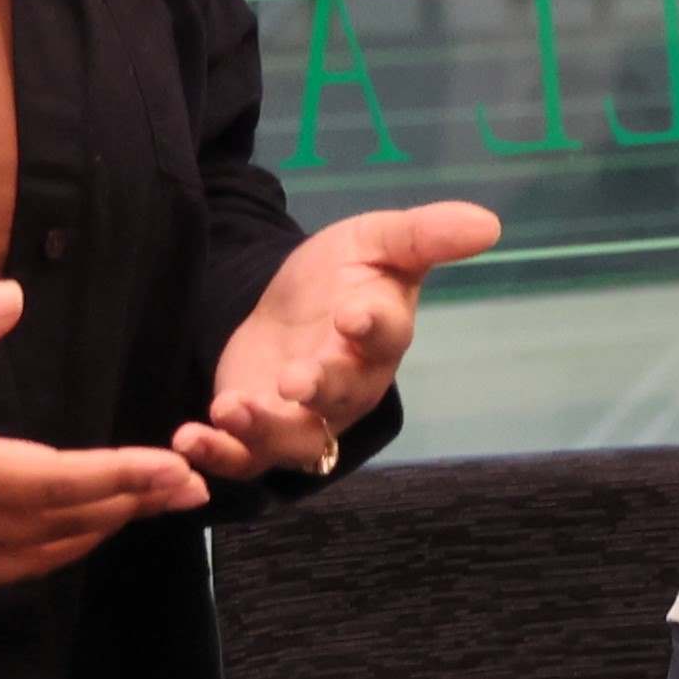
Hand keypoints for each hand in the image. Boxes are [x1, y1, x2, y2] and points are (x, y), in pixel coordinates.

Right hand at [0, 276, 203, 598]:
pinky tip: (63, 538)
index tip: (174, 465)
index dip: (120, 476)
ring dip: (94, 532)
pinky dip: (46, 557)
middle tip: (192, 487)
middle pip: (58, 525)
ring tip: (143, 507)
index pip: (52, 481)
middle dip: (129, 505)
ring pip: (33, 559)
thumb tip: (12, 297)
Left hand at [179, 203, 503, 480]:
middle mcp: (348, 386)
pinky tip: (189, 440)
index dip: (372, 326)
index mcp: (380, 337)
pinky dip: (218, 454)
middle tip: (295, 379)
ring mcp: (304, 416)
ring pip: (293, 439)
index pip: (385, 334)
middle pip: (341, 395)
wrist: (289, 305)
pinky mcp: (258, 433)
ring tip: (230, 407)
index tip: (354, 313)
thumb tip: (489, 222)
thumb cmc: (343, 275)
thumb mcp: (378, 240)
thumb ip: (425, 234)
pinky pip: (244, 457)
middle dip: (319, 388)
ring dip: (263, 429)